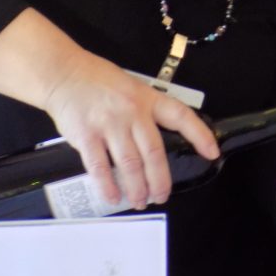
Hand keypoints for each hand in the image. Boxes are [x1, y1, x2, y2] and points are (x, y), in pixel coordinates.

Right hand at [43, 53, 217, 209]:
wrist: (63, 74)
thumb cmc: (99, 82)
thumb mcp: (133, 88)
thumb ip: (146, 112)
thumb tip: (159, 142)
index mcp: (148, 99)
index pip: (181, 116)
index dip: (200, 135)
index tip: (212, 152)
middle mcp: (132, 112)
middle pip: (154, 153)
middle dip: (160, 180)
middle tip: (162, 196)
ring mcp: (109, 124)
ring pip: (130, 165)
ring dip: (137, 188)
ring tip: (140, 201)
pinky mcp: (87, 136)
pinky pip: (100, 167)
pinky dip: (108, 186)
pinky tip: (114, 197)